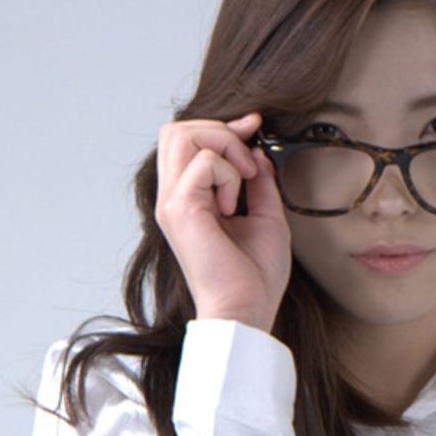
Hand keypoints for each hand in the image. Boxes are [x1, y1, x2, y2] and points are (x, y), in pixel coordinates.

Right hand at [155, 108, 293, 330]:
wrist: (247, 310)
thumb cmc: (255, 275)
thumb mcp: (265, 214)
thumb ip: (258, 180)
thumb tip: (257, 149)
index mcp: (187, 199)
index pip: (185, 139)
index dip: (221, 125)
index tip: (255, 126)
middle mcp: (172, 197)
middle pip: (176, 129)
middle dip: (219, 130)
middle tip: (248, 163)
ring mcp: (171, 202)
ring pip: (182, 135)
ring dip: (224, 147)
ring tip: (244, 182)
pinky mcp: (179, 209)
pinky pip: (204, 162)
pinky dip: (229, 175)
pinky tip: (235, 207)